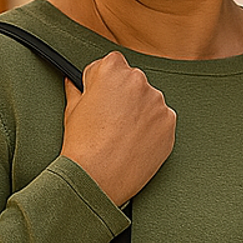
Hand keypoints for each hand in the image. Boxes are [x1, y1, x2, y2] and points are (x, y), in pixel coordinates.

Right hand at [60, 52, 175, 206]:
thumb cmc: (81, 145)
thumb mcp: (72, 111)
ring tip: (121, 136)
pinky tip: (134, 144)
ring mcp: (157, 102)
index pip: (112, 63)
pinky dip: (151, 129)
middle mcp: (139, 80)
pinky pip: (160, 120)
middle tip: (108, 121)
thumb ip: (76, 91)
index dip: (103, 81)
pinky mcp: (170, 123)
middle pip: (132, 81)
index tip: (98, 97)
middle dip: (123, 96)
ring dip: (138, 112)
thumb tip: (73, 83)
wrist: (98, 179)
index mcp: (112, 69)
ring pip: (148, 101)